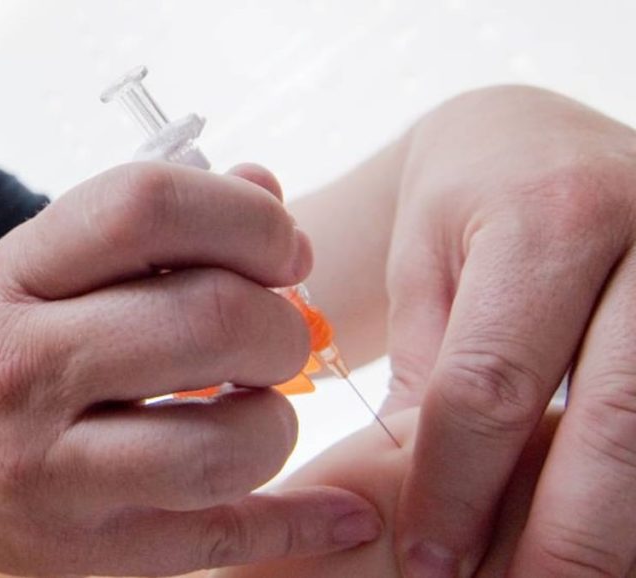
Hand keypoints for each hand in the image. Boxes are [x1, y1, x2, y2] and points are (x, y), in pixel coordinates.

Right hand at [0, 163, 381, 575]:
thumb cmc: (8, 340)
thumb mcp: (50, 262)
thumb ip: (157, 222)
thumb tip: (268, 191)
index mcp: (16, 278)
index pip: (145, 206)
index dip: (246, 217)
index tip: (279, 251)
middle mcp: (23, 373)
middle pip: (208, 321)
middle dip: (280, 324)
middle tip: (275, 338)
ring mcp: (49, 474)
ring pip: (223, 446)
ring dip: (278, 420)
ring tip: (256, 409)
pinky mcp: (83, 554)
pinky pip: (222, 541)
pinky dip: (301, 526)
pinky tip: (337, 511)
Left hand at [384, 86, 635, 575]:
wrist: (541, 140)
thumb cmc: (463, 208)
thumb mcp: (425, 276)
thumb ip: (431, 383)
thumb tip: (420, 518)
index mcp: (548, 217)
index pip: (492, 380)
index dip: (457, 485)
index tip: (429, 560)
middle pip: (616, 424)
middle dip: (565, 539)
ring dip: (621, 529)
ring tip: (561, 577)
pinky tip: (612, 534)